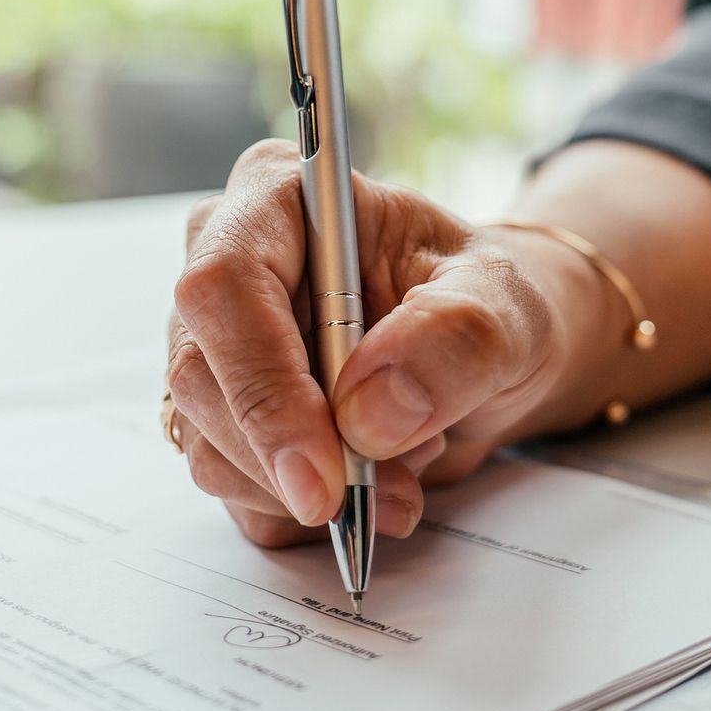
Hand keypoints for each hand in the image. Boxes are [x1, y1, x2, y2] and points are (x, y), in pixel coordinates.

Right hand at [165, 140, 582, 547]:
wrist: (490, 354)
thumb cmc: (487, 304)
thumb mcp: (508, 305)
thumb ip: (455, 339)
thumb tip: (369, 413)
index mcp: (276, 200)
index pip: (224, 288)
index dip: (264, 384)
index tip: (325, 469)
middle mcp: (224, 268)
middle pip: (202, 379)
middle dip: (294, 459)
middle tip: (393, 494)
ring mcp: (212, 349)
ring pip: (209, 447)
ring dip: (309, 490)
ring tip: (405, 465)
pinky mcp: (219, 418)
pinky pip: (233, 491)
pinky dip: (305, 510)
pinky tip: (370, 477)